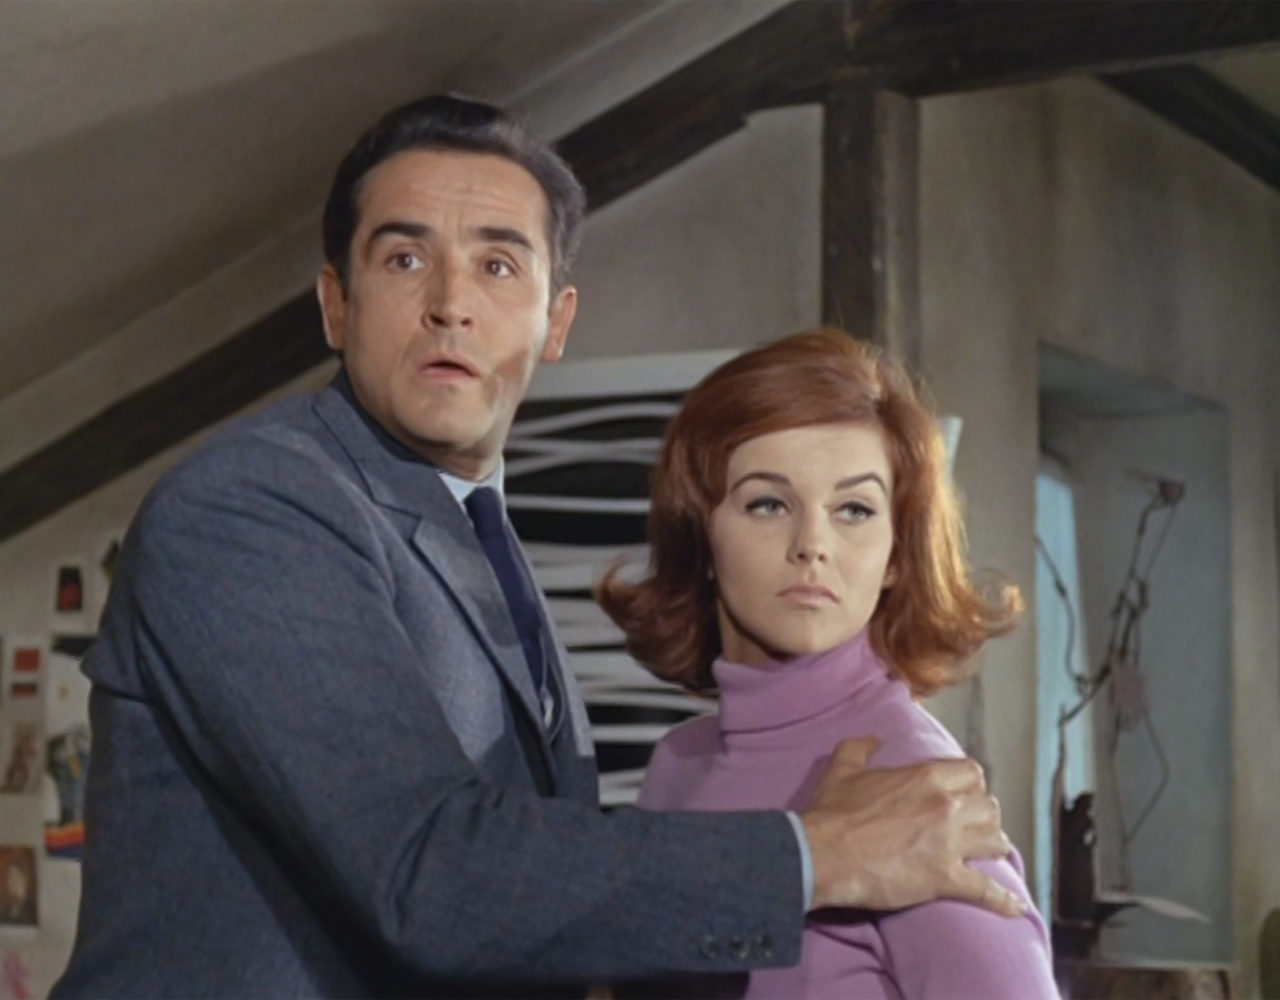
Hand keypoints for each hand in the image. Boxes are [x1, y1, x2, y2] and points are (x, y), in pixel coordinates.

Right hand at [800, 737, 1023, 916]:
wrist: (823, 853)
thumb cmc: (832, 812)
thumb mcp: (842, 768)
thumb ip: (861, 747)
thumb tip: (875, 739)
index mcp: (925, 777)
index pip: (972, 772)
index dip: (971, 784)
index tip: (964, 793)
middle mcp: (944, 806)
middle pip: (989, 806)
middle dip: (983, 815)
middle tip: (972, 825)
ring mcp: (948, 843)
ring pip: (995, 841)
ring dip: (992, 847)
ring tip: (987, 853)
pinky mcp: (944, 878)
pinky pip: (986, 889)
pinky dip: (1002, 900)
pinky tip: (1014, 907)